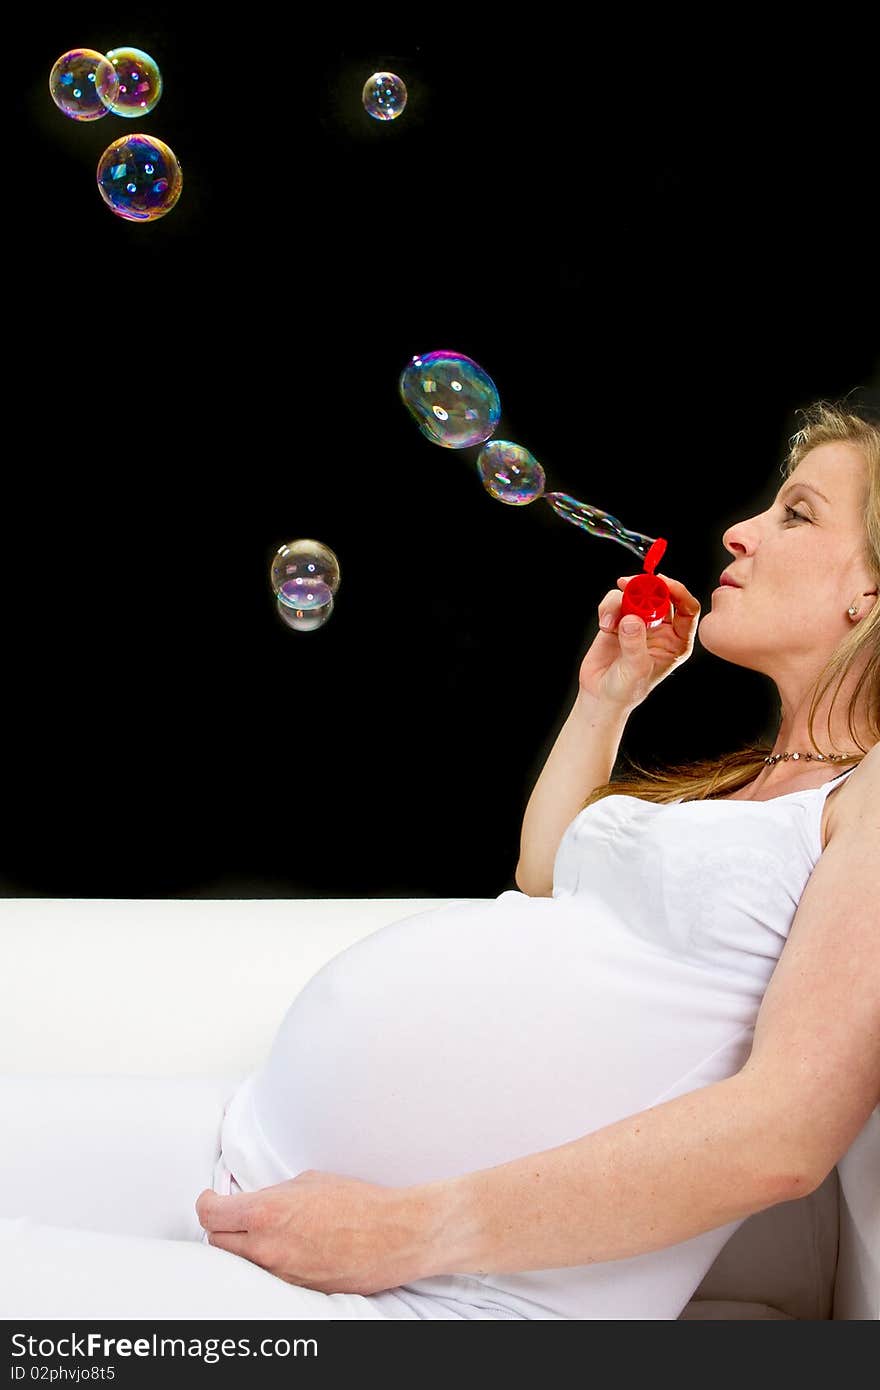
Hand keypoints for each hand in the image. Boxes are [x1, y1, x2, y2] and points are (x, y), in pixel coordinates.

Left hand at [195, 1169, 431, 1295]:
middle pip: (215, 1243)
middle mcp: (266, 1249)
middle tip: (234, 1214)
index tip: (212, 1198)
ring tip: (262, 1232)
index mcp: (266, 1213)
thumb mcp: (308, 1182)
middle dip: (221, 1226)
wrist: (394, 1235)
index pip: (210, 1214)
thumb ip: (273, 1194)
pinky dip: (267, 1263)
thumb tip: (255, 1200)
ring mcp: (280, 1275)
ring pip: (239, 1264)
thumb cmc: (358, 1203)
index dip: (207, 1202)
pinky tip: (285, 1248)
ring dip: (242, 1247)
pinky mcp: (296, 1292)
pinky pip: (266, 1277)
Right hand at [578, 572, 701, 711]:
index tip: (662, 582)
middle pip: (660, 596)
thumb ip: (635, 644)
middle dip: (645, 588)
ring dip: (619, 602)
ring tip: (609, 622)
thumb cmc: (626, 690)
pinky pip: (615, 602)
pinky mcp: (619, 621)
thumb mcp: (636, 670)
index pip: (687, 609)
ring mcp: (640, 623)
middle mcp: (661, 629)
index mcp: (676, 641)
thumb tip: (632, 619)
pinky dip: (607, 609)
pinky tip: (605, 625)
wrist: (600, 695)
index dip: (678, 592)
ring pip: (635, 596)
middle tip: (629, 585)